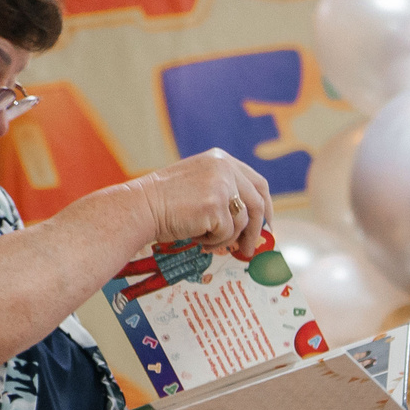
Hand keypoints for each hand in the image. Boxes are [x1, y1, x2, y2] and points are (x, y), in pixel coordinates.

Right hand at [126, 150, 273, 257]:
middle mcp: (224, 168)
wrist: (141, 206)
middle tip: (249, 249)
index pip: (258, 184)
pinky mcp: (217, 205)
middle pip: (258, 205)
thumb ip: (227, 193)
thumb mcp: (201, 185)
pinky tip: (196, 236)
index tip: (268, 224)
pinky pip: (228, 233)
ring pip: (243, 223)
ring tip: (205, 239)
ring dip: (227, 238)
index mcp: (221, 159)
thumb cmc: (166, 202)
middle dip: (256, 231)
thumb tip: (257, 222)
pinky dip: (214, 241)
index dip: (267, 207)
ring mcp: (222, 185)